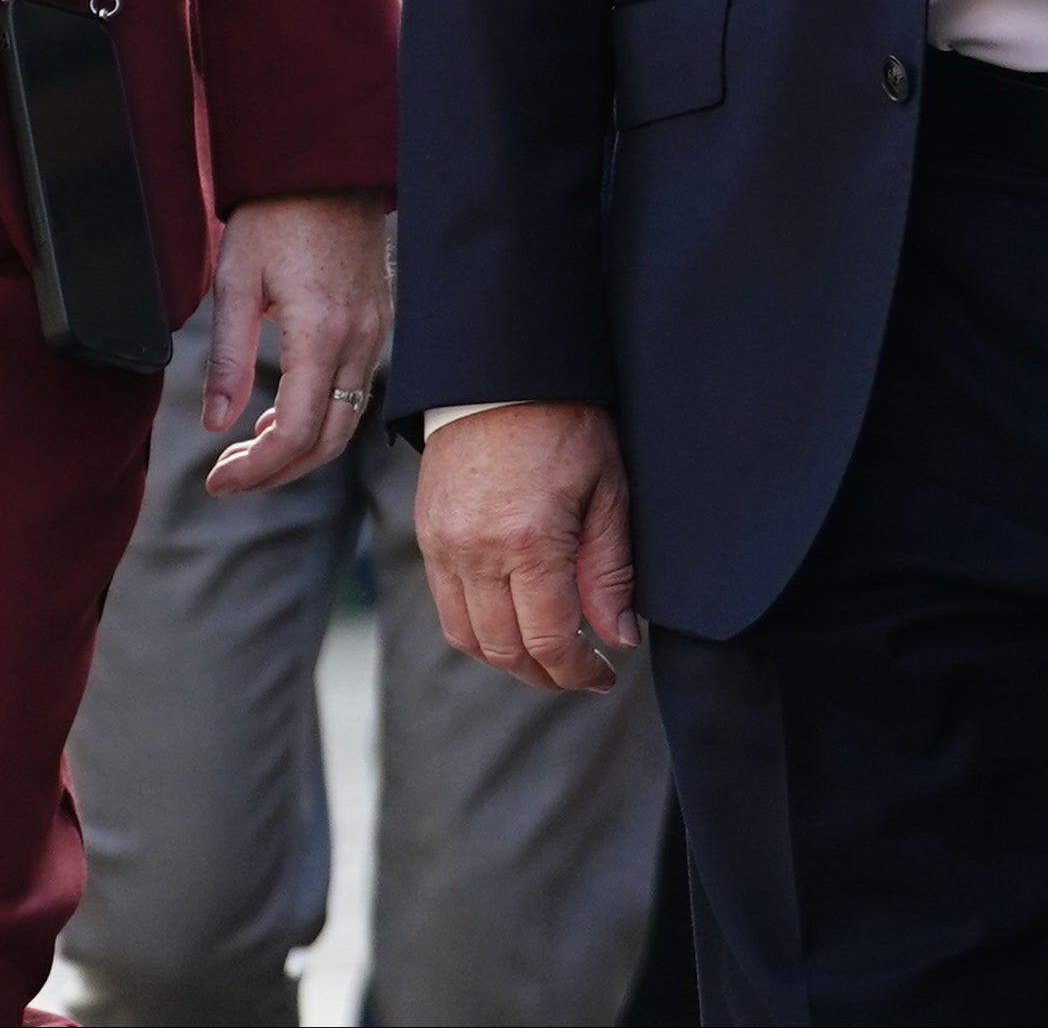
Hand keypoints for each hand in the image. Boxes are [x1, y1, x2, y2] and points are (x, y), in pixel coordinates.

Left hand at [200, 193, 392, 494]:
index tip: (217, 480)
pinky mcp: (378, 321)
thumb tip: (215, 423)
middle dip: (277, 471)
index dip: (257, 469)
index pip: (298, 432)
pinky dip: (320, 415)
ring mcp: (376, 331)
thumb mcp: (235, 282)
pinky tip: (281, 410)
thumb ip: (226, 358)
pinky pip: (356, 389)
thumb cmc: (276, 216)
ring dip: (299, 446)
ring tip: (248, 448)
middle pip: (329, 440)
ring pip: (347, 419)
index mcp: (322, 334)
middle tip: (228, 476)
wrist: (328, 167)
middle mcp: (359, 339)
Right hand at [418, 402, 641, 690]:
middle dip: (547, 674)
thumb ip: (611, 570)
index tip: (604, 675)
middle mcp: (476, 551)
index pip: (548, 639)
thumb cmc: (566, 421)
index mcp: (528, 540)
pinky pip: (447, 606)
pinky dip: (478, 630)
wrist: (501, 371)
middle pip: (504, 650)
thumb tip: (620, 638)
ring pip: (468, 638)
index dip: (577, 671)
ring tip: (549, 656)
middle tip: (582, 673)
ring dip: (509, 659)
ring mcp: (443, 546)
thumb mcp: (608, 488)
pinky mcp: (427, 535)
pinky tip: (513, 622)